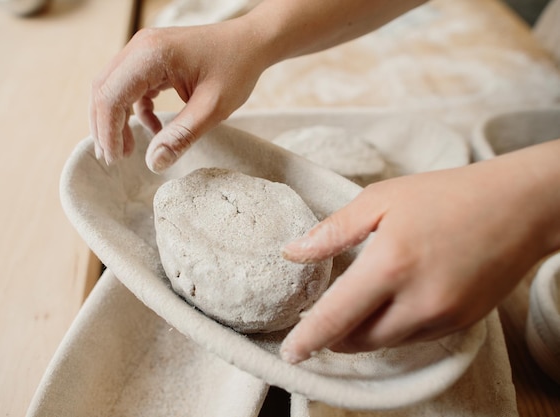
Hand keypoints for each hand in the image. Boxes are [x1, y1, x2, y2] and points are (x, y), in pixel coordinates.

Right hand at [89, 22, 267, 170]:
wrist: (252, 42)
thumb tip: (154, 163)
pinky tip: (153, 129)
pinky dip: (134, 110)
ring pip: (112, 87)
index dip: (108, 131)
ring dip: (116, 120)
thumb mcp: (213, 108)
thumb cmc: (236, 68)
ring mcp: (144, 50)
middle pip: (104, 90)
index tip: (115, 160)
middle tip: (114, 159)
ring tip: (128, 150)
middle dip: (105, 127)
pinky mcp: (151, 58)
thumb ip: (181, 136)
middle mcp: (141, 47)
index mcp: (151, 55)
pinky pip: (129, 86)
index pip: (111, 96)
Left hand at [279, 148, 559, 363]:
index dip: (307, 339)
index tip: (289, 352)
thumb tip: (293, 252)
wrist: (518, 206)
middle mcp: (417, 301)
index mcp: (389, 265)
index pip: (335, 317)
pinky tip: (392, 302)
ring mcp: (442, 316)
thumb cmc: (446, 195)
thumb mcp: (381, 199)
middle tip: (321, 318)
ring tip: (355, 307)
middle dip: (333, 336)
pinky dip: (393, 328)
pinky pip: (414, 337)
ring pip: (385, 342)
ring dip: (362, 333)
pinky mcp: (461, 323)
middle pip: (358, 340)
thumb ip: (333, 230)